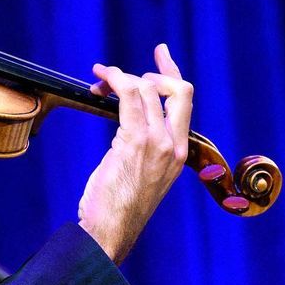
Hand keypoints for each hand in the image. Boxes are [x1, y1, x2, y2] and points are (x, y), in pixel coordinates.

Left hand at [78, 43, 192, 263]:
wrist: (111, 231)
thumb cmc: (117, 207)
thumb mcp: (141, 175)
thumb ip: (143, 149)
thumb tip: (128, 127)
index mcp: (180, 152)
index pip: (185, 102)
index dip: (172, 72)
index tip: (161, 53)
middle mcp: (174, 145)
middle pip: (176, 89)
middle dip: (149, 72)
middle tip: (117, 76)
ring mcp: (157, 143)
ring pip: (147, 89)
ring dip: (119, 77)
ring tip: (99, 81)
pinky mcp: (135, 142)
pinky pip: (128, 97)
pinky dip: (114, 81)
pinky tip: (100, 82)